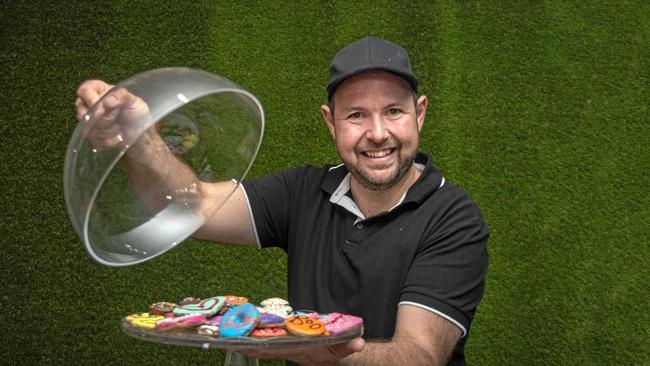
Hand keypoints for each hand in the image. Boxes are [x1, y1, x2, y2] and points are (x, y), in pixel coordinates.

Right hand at [75, 80, 149, 149]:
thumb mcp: (135, 101)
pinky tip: (118, 137)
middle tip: (117, 119)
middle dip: (103, 120)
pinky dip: (109, 140)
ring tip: (120, 128)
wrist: (141, 134)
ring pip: (89, 129)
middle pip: (83, 112)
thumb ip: (122, 96)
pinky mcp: (92, 136)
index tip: (105, 107)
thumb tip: (106, 101)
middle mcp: (89, 105)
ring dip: (108, 131)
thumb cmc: (137, 113)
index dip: (92, 100)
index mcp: (98, 90)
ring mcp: (88, 121)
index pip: (84, 90)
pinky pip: (94, 140)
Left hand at [226, 337, 364, 364]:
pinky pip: (264, 340)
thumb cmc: (335, 351)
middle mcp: (287, 350)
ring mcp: (282, 347)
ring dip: (243, 339)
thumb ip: (350, 346)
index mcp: (297, 351)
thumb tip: (359, 343)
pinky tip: (240, 329)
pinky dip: (251, 336)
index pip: (275, 350)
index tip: (243, 343)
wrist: (332, 355)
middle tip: (222, 338)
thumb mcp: (343, 349)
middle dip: (242, 343)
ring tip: (224, 333)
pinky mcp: (282, 343)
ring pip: (259, 344)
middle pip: (261, 348)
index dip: (259, 347)